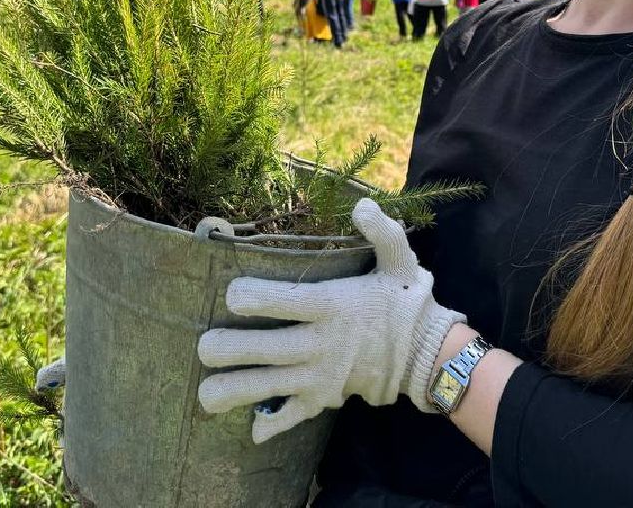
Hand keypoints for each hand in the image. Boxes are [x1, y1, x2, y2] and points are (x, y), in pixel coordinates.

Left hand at [196, 197, 465, 442]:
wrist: (429, 356)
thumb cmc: (406, 302)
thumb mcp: (401, 260)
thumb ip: (382, 231)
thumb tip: (361, 205)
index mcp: (332, 305)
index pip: (284, 302)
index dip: (253, 297)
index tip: (231, 294)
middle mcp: (320, 344)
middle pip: (265, 349)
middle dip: (228, 350)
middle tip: (203, 346)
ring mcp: (319, 376)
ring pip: (268, 387)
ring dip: (234, 391)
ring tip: (204, 393)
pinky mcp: (323, 399)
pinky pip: (292, 417)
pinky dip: (270, 425)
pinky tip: (249, 428)